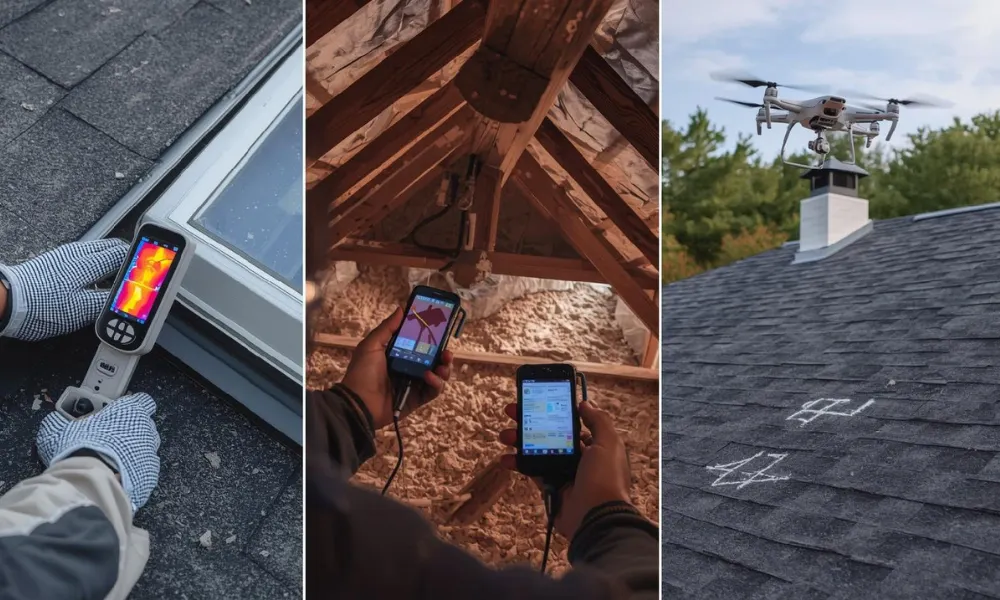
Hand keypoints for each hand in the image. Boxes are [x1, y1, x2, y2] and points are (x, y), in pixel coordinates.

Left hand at [0, 239, 127, 340]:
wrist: (4, 302)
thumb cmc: (38, 307)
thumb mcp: (79, 311)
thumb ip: (107, 301)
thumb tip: (128, 298)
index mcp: (87, 263)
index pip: (123, 254)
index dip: (138, 264)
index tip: (147, 272)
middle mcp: (77, 253)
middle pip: (113, 247)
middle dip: (128, 260)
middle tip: (136, 277)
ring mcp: (64, 255)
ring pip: (98, 251)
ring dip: (111, 263)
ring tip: (116, 282)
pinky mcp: (53, 261)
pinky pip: (83, 257)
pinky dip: (95, 266)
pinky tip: (91, 282)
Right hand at [36, 393, 160, 513]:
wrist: (91, 481)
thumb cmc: (80, 449)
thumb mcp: (62, 432)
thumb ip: (58, 423)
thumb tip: (53, 420)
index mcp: (130, 411)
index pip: (142, 401)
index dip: (133, 406)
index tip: (122, 412)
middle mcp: (146, 429)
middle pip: (145, 426)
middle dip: (132, 431)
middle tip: (110, 440)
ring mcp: (150, 452)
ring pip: (148, 448)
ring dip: (135, 452)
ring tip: (114, 460)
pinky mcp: (150, 475)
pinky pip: (146, 470)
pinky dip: (136, 472)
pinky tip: (120, 476)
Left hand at [341, 307, 453, 428]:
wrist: (358, 402)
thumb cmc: (362, 372)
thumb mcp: (371, 345)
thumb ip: (387, 328)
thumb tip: (401, 309)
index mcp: (398, 355)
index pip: (420, 345)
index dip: (431, 339)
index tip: (440, 331)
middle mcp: (408, 369)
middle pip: (433, 360)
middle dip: (443, 355)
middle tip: (447, 352)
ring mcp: (414, 385)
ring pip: (438, 375)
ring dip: (444, 369)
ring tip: (443, 365)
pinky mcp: (417, 399)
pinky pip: (433, 391)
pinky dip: (436, 383)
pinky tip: (429, 377)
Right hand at [499, 400, 631, 539]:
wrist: (597, 517)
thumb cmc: (604, 477)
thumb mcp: (608, 443)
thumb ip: (598, 421)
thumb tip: (584, 404)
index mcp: (595, 446)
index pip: (571, 425)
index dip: (554, 412)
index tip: (537, 401)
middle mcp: (579, 458)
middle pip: (550, 435)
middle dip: (530, 422)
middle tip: (512, 412)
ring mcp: (563, 473)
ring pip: (537, 451)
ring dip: (520, 441)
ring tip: (505, 435)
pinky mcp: (550, 487)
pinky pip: (532, 471)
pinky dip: (517, 464)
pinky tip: (505, 458)